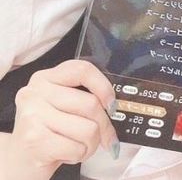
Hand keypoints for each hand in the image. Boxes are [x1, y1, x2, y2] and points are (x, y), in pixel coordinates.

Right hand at [6, 59, 118, 178]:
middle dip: (104, 126)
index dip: (103, 86)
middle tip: (104, 137)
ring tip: (79, 145)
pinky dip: (80, 155)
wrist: (20, 160)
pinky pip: (77, 148)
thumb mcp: (61, 106)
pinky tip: (67, 154)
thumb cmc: (48, 131)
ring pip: (89, 128)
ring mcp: (32, 116)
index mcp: (45, 78)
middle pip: (90, 103)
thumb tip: (114, 105)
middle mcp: (34, 93)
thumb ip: (82, 96)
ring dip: (91, 144)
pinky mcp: (35, 140)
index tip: (111, 104)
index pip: (82, 69)